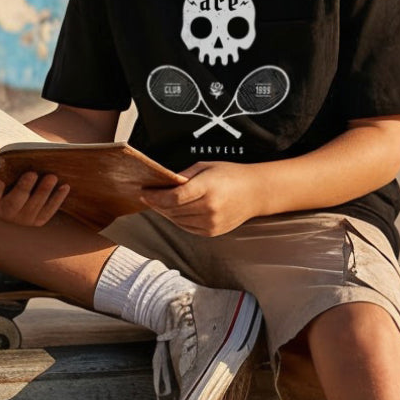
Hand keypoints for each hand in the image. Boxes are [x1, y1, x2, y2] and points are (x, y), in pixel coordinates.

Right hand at [0, 170, 72, 226]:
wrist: (20, 196)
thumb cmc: (3, 180)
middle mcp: (5, 212)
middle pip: (15, 202)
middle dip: (24, 188)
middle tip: (32, 173)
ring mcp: (23, 218)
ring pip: (34, 206)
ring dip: (44, 191)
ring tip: (52, 176)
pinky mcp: (39, 220)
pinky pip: (49, 211)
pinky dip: (57, 199)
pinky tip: (64, 186)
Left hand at [142, 162, 263, 235]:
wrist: (256, 192)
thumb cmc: (231, 175)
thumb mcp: (206, 167)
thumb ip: (183, 176)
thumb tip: (162, 184)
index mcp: (207, 188)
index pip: (173, 197)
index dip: (154, 196)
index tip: (143, 191)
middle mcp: (209, 208)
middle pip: (172, 210)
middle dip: (156, 203)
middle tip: (147, 196)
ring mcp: (211, 223)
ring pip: (177, 220)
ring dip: (165, 212)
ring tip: (158, 203)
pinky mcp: (212, 232)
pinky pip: (186, 227)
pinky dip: (176, 220)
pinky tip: (173, 211)